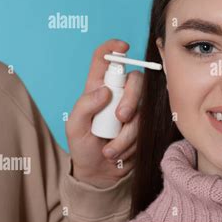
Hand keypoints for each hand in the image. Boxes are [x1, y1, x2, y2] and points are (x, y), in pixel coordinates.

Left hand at [66, 39, 142, 187]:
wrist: (101, 174)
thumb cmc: (84, 147)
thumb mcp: (74, 127)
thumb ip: (84, 106)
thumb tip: (105, 91)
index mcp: (96, 87)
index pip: (105, 59)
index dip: (113, 48)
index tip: (123, 47)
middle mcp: (117, 94)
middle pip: (134, 79)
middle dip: (132, 97)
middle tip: (122, 117)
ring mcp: (133, 108)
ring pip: (143, 107)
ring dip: (128, 132)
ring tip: (111, 150)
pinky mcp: (144, 123)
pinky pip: (148, 125)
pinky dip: (134, 141)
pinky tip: (122, 151)